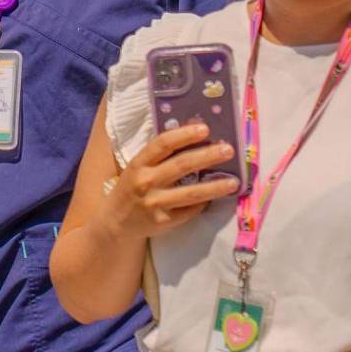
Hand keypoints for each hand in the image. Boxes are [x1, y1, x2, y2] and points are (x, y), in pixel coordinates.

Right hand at [101, 123, 239, 240]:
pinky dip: (204, 203)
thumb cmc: (132, 188)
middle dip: (208, 156)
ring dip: (215, 187)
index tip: (205, 129)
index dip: (184, 135)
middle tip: (229, 150)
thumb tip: (193, 135)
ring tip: (234, 182)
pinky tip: (215, 198)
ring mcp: (154, 203)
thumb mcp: (138, 167)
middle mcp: (145, 182)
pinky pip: (189, 211)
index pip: (162, 144)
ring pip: (191, 193)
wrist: (116, 222)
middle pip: (181, 166)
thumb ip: (159, 155)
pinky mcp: (163, 221)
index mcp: (139, 163)